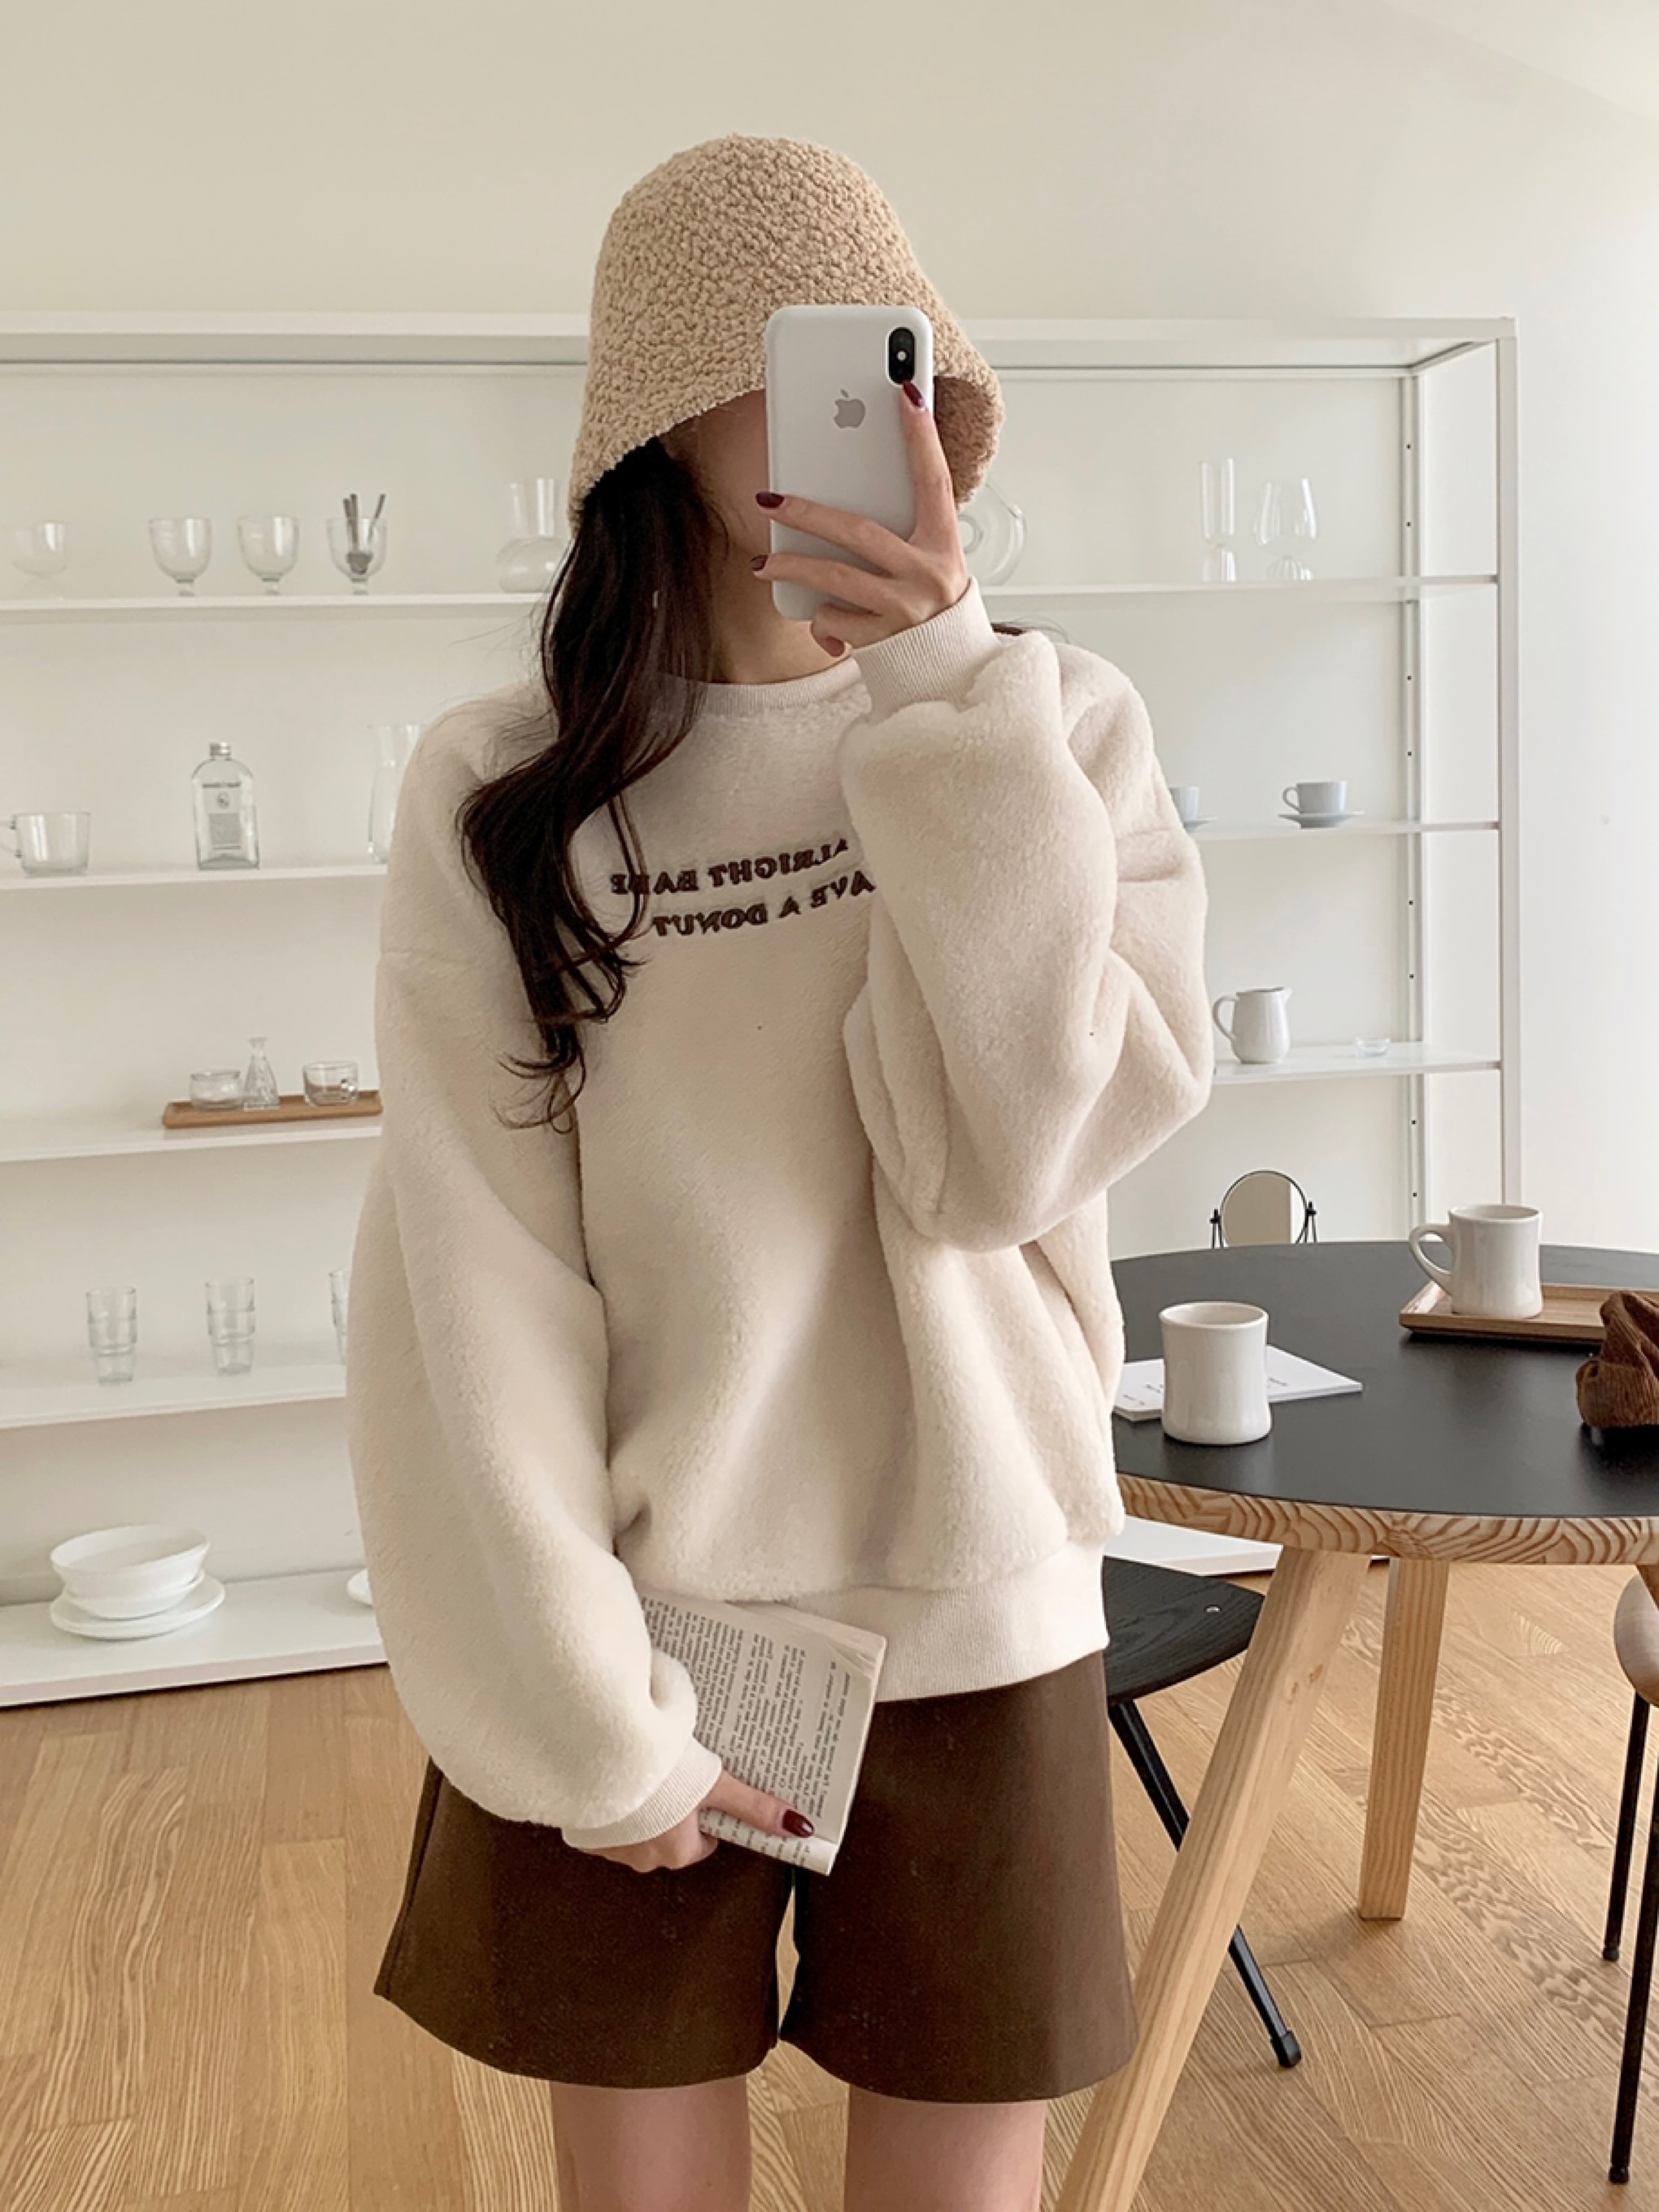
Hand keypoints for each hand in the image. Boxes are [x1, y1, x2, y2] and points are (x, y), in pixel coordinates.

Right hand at [567, 1762, 813, 1873]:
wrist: (602, 1756)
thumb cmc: (663, 1774)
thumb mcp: (716, 1784)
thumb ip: (755, 1806)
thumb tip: (798, 1828)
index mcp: (677, 1853)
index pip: (701, 1844)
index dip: (706, 1816)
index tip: (702, 1790)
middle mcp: (642, 1860)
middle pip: (668, 1838)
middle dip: (672, 1812)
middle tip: (675, 1775)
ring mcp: (609, 1848)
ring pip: (634, 1832)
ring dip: (640, 1809)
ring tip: (645, 1772)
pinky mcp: (584, 1831)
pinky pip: (604, 1822)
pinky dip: (611, 1806)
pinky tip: (615, 1779)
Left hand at [752, 380, 970, 658]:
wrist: (950, 670)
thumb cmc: (934, 606)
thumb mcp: (933, 560)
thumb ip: (904, 529)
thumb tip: (854, 487)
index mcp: (944, 545)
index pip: (934, 481)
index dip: (921, 438)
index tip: (906, 394)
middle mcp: (929, 575)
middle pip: (859, 533)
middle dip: (808, 514)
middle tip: (770, 501)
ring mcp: (905, 609)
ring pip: (835, 579)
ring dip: (792, 568)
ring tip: (762, 563)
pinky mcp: (883, 641)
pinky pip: (834, 620)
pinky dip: (821, 619)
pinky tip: (821, 619)